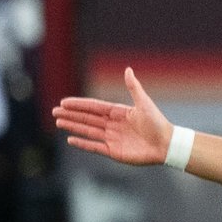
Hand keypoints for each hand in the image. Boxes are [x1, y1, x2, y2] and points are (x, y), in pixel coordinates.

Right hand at [52, 67, 173, 166]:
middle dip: (71, 115)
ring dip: (73, 126)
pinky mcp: (114, 151)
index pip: (94, 107)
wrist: (166, 145)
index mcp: (118, 112)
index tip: (64, 102)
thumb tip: (128, 69)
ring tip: (58, 122)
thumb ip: (133, 87)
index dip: (79, 105)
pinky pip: (94, 146)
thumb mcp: (144, 103)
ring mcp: (112, 138)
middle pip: (87, 118)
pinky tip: (70, 139)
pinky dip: (82, 143)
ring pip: (88, 131)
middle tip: (54, 111)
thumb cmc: (157, 123)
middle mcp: (113, 125)